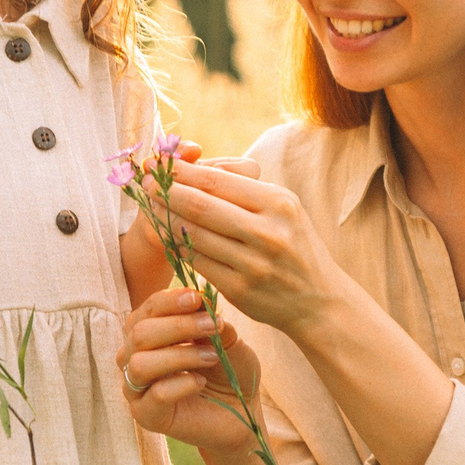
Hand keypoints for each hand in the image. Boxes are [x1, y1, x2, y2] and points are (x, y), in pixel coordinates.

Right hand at [116, 286, 265, 457]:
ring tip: (211, 357)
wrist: (242, 411)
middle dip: (179, 326)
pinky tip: (201, 382)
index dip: (169, 301)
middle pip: (139, 334)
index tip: (197, 297)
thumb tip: (200, 301)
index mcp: (148, 335)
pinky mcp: (147, 416)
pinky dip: (183, 384)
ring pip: (141, 364)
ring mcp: (137, 390)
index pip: (145, 311)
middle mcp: (134, 359)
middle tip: (213, 326)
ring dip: (180, 355)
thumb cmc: (228, 370)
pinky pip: (156, 395)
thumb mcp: (225, 338)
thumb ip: (210, 320)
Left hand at [161, 162, 338, 336]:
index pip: (216, 181)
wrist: (319, 301)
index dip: (181, 172)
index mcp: (278, 203)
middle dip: (166, 191)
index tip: (159, 164)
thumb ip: (244, 189)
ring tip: (151, 207)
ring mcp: (253, 263)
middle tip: (144, 183)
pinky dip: (179, 248)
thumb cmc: (294, 245)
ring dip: (166, 220)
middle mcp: (267, 232)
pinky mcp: (240, 290)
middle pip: (200, 205)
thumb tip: (195, 167)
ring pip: (194, 235)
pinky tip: (168, 236)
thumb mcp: (283, 208)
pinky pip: (197, 263)